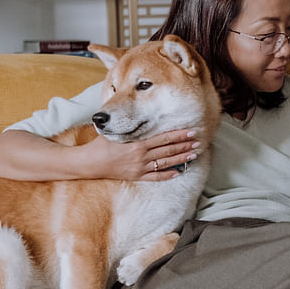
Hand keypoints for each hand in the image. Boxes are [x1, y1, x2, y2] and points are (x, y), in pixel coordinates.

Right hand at [82, 129, 200, 180]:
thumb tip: (135, 111)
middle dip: (184, 146)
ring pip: (165, 163)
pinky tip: (179, 172)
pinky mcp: (137, 177)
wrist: (90, 163)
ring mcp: (140, 168)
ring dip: (181, 159)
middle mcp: (141, 157)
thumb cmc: (101, 145)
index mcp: (137, 144)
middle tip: (198, 142)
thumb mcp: (114, 131)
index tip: (190, 132)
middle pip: (168, 151)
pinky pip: (156, 177)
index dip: (178, 136)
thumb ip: (127, 125)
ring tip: (194, 155)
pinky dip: (168, 175)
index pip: (163, 139)